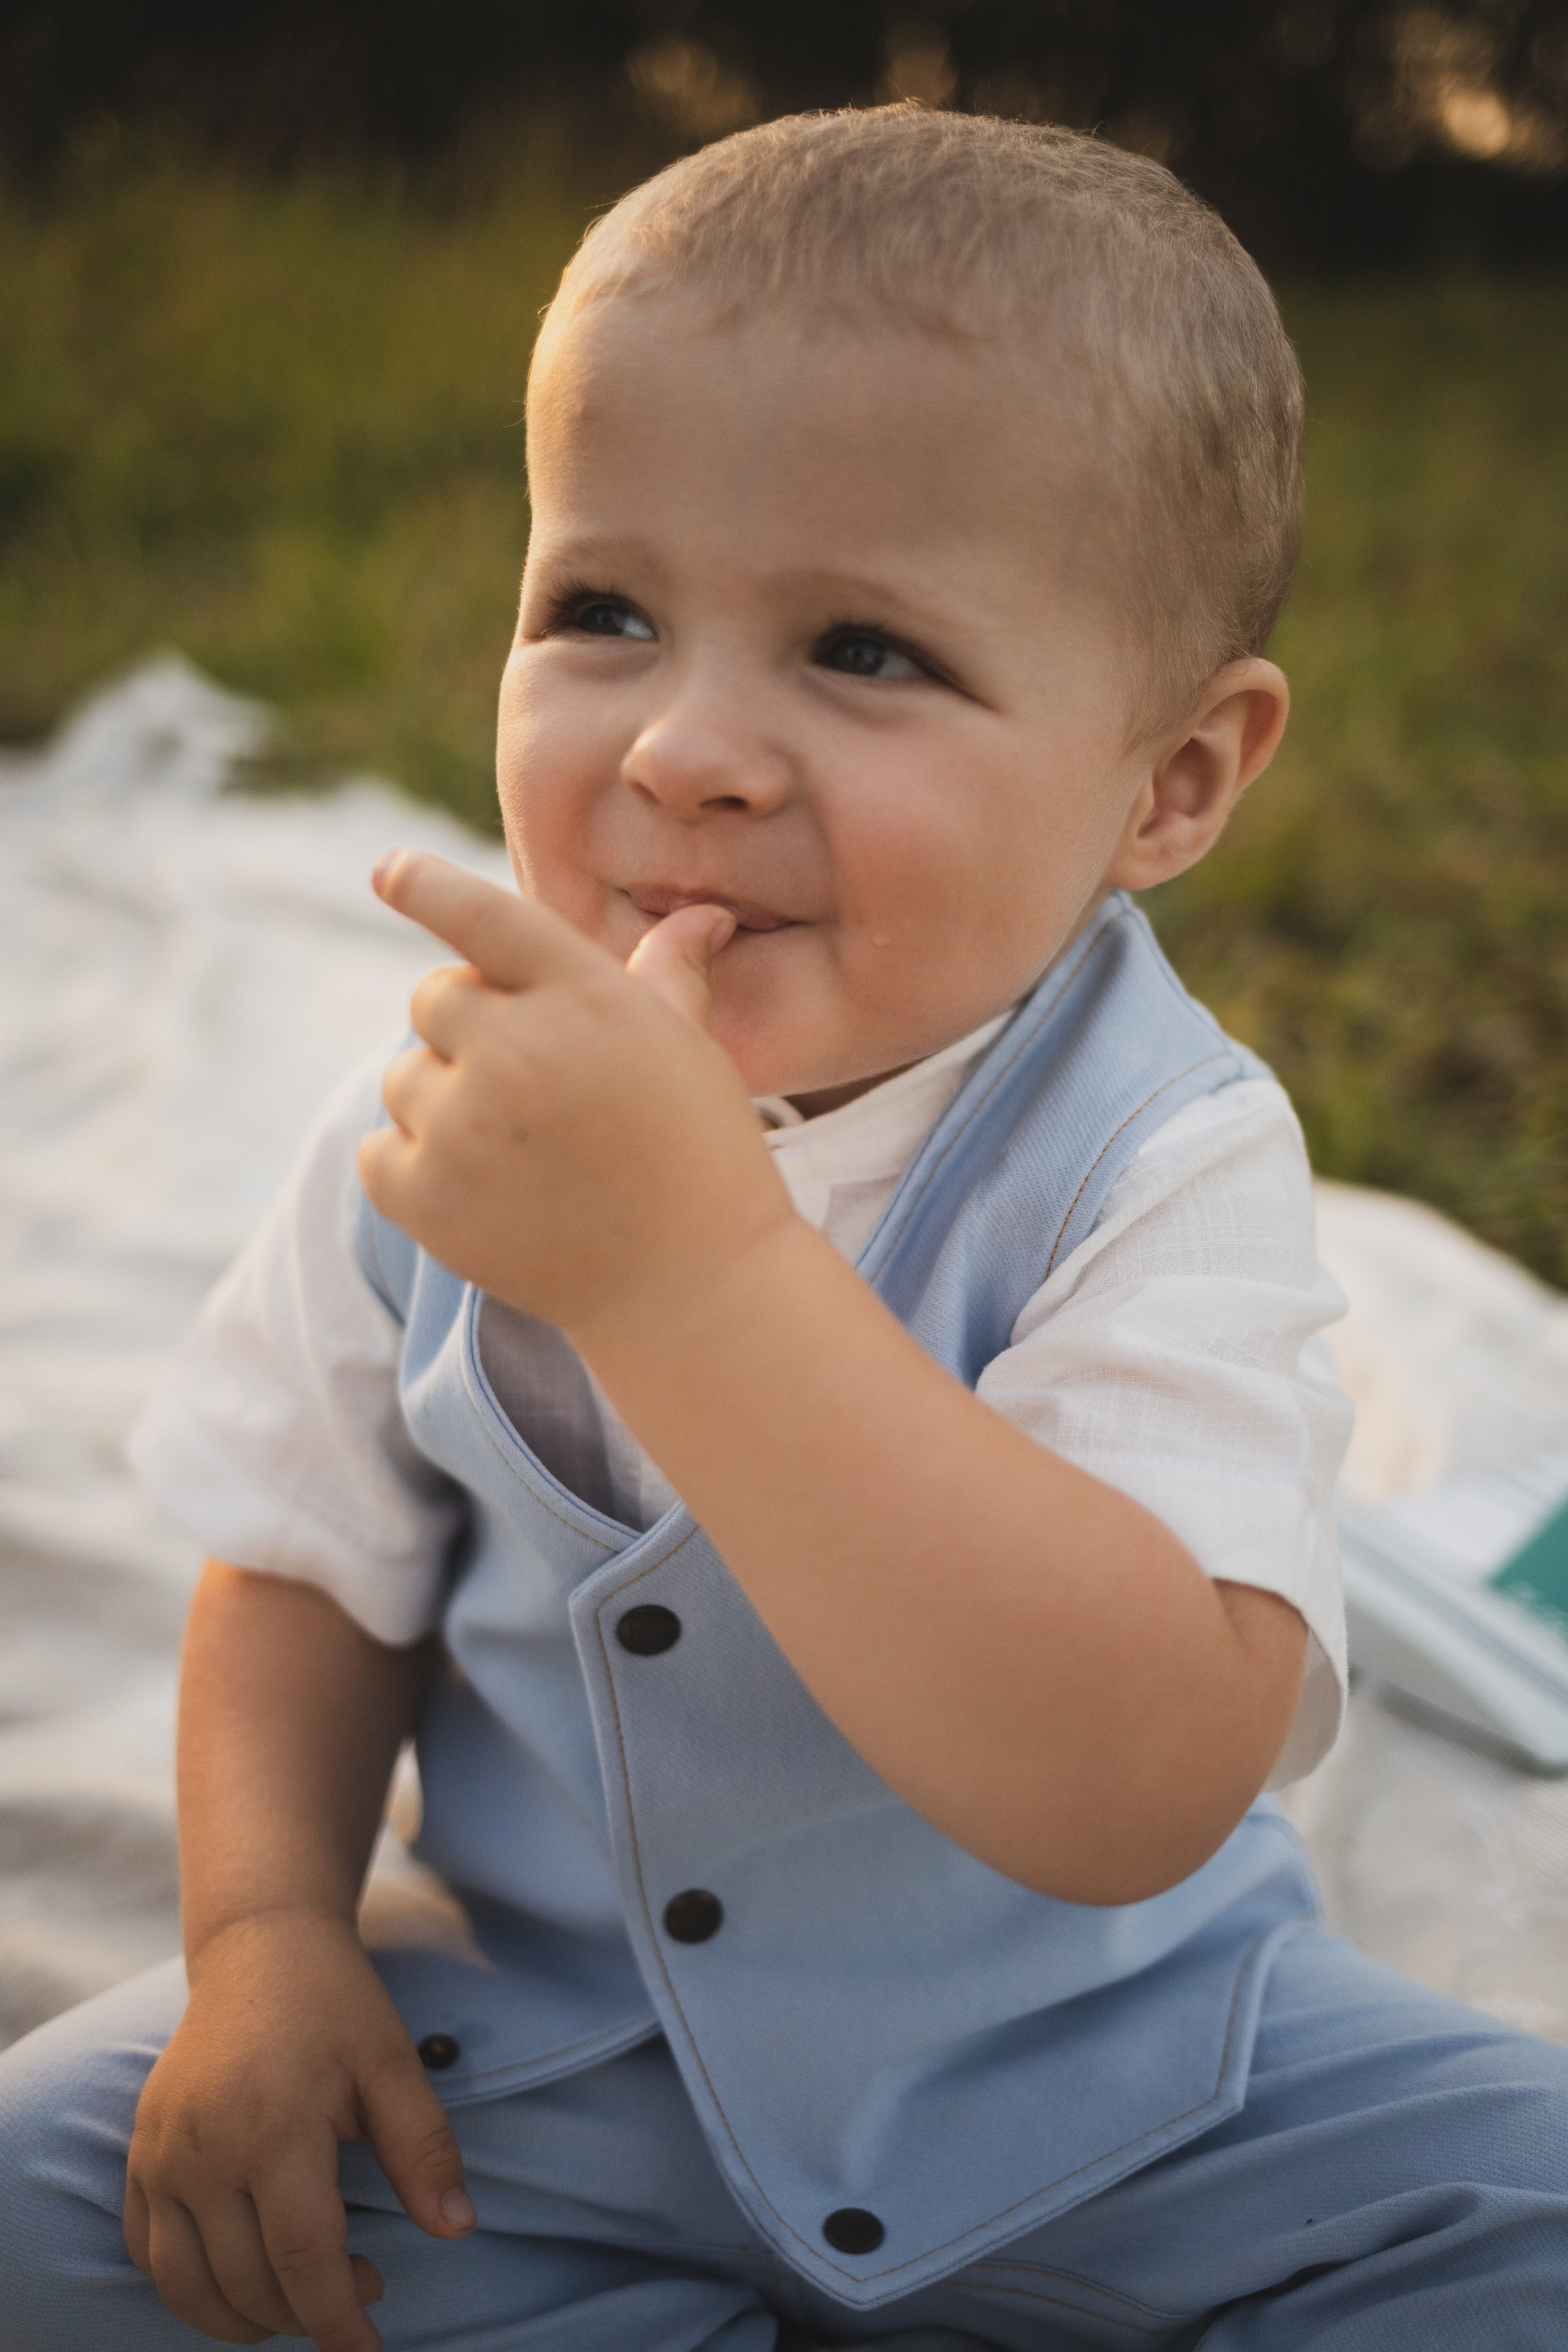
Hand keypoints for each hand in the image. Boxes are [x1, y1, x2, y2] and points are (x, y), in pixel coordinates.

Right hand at [125, 1910, 474, 2348]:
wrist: (259, 1949)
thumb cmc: (335, 2006)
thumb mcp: (394, 2064)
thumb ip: (424, 2150)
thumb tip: (457, 2229)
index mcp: (274, 2129)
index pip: (302, 2259)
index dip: (337, 2318)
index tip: (369, 2349)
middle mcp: (205, 2151)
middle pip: (247, 2282)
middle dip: (306, 2313)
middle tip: (362, 2286)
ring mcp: (161, 2155)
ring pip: (186, 2286)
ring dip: (243, 2318)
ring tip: (300, 2296)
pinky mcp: (140, 2154)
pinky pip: (146, 2253)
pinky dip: (189, 2288)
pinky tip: (241, 2273)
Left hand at [359, 851, 794, 1343]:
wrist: (692, 1287)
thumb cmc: (700, 1156)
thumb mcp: (689, 1048)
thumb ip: (670, 971)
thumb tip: (705, 915)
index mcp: (584, 996)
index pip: (483, 916)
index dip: (426, 886)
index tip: (387, 869)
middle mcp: (517, 1048)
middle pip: (433, 998)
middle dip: (468, 1028)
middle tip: (530, 1084)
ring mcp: (464, 1125)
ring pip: (404, 1077)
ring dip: (443, 1102)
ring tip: (520, 1151)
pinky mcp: (424, 1196)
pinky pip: (377, 1148)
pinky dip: (411, 1164)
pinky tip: (480, 1189)